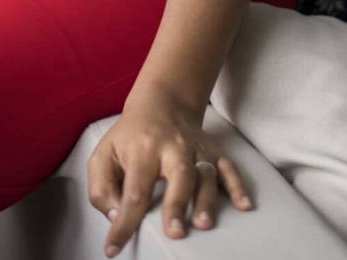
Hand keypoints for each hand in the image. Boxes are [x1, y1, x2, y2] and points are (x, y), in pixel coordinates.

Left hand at [86, 84, 253, 256]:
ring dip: (206, 199)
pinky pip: (228, 167)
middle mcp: (172, 147)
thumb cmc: (129, 136)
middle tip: (175, 232)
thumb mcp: (103, 154)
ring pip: (205, 173)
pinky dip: (237, 186)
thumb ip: (101, 188)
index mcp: (141, 150)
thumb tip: (116, 215)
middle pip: (178, 174)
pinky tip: (244, 206)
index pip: (133, 191)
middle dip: (177, 203)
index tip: (113, 248)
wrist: (161, 102)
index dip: (123, 223)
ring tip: (204, 224)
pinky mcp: (212, 151)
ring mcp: (195, 148)